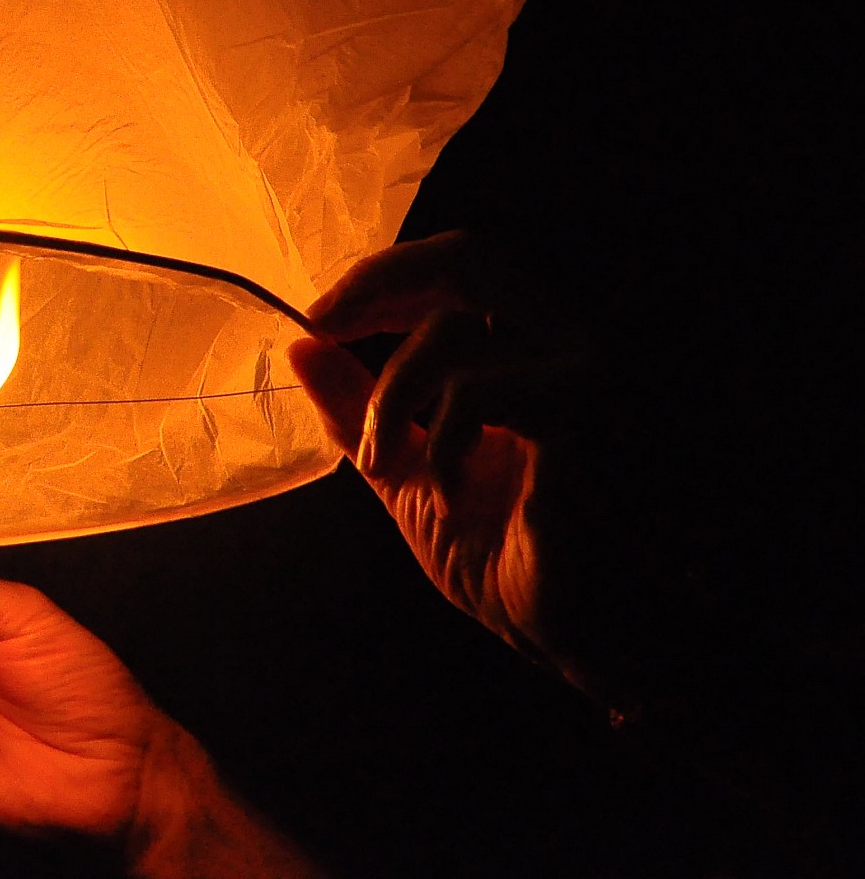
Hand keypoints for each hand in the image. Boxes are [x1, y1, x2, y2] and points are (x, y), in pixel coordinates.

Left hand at [290, 232, 594, 677]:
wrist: (573, 636)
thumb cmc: (508, 560)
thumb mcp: (410, 469)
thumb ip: (361, 408)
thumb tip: (300, 350)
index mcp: (531, 352)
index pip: (463, 265)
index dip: (386, 276)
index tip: (323, 319)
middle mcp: (569, 345)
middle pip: (470, 255)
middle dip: (381, 282)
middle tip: (326, 326)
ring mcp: (589, 371)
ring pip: (457, 327)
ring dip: (392, 394)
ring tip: (382, 460)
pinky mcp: (590, 409)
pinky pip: (480, 388)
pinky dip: (440, 440)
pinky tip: (450, 493)